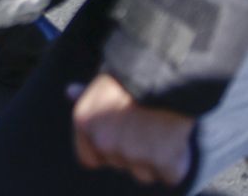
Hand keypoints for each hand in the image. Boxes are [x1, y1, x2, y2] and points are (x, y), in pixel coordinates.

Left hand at [70, 73, 194, 186]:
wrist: (165, 74)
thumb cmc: (132, 72)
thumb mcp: (104, 79)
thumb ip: (87, 93)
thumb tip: (70, 92)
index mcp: (85, 122)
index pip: (89, 157)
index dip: (106, 152)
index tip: (121, 140)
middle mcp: (104, 143)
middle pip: (119, 163)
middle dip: (132, 152)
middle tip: (147, 128)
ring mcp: (132, 155)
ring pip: (143, 172)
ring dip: (153, 160)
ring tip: (162, 133)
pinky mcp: (161, 164)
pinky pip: (169, 174)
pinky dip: (176, 163)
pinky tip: (177, 142)